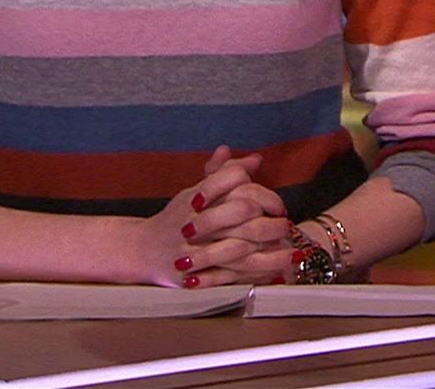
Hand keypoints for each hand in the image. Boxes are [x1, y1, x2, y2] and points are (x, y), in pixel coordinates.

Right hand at [129, 147, 289, 287]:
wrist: (144, 249)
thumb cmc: (176, 217)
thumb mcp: (197, 191)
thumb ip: (225, 174)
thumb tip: (256, 159)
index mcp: (198, 195)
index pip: (233, 180)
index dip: (261, 191)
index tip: (276, 204)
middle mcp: (197, 219)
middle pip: (241, 210)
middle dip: (269, 217)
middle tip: (286, 224)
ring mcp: (196, 247)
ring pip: (241, 245)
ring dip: (270, 248)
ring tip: (290, 250)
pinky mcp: (197, 273)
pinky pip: (234, 274)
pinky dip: (257, 273)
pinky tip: (277, 273)